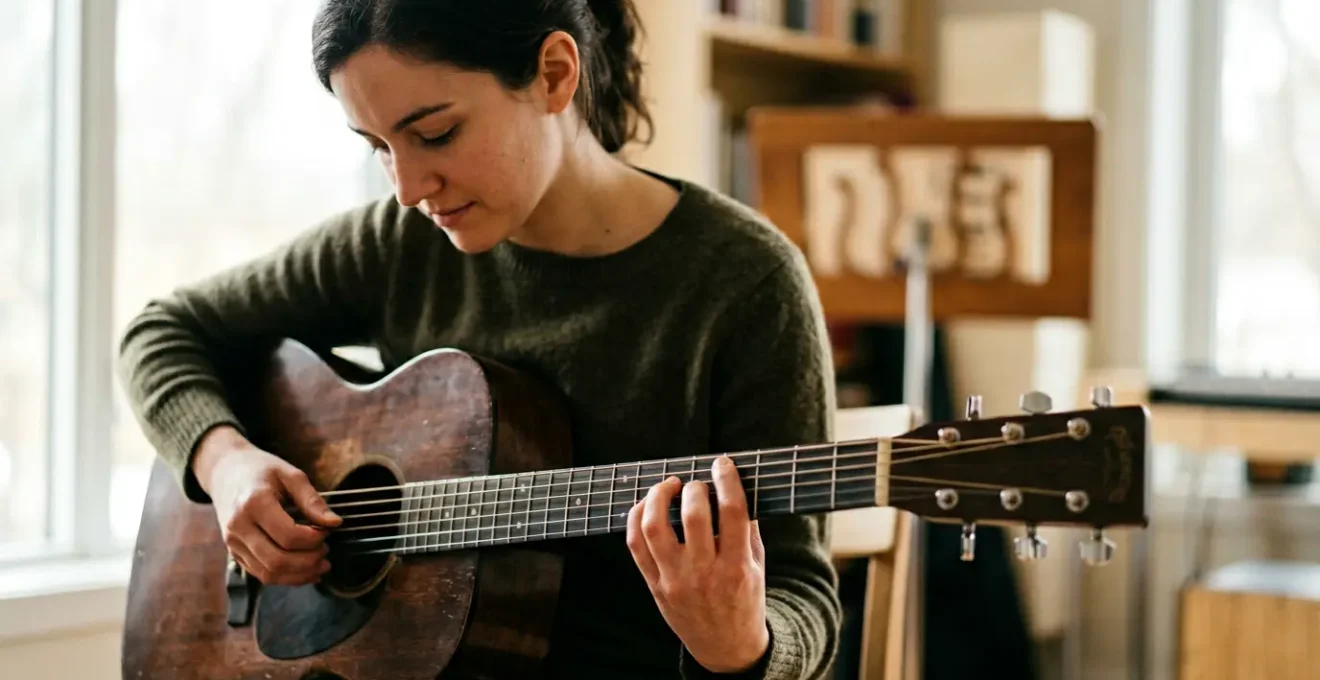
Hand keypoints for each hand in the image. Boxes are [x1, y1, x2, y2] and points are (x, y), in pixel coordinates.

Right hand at [193, 425, 341, 585]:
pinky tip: (304, 570)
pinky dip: (286, 578)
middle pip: (277, 561)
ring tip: (320, 564)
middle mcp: (239, 527)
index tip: (327, 531)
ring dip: (299, 575)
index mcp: (254, 503)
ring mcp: (233, 543)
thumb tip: (335, 523)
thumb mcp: (290, 475)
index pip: (289, 536)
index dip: (314, 539)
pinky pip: (261, 574)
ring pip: (269, 574)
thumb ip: (312, 500)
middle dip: (308, 561)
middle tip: (325, 550)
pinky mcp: (234, 553)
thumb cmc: (261, 470)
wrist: (225, 472)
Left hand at [626, 455, 769, 673]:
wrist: (725, 647)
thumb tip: (737, 486)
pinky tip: (647, 505)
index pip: (732, 511)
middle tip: (697, 483)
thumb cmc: (744, 600)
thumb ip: (749, 529)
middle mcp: (704, 573)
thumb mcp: (758, 566)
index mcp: (736, 567)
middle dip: (694, 487)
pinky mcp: (654, 585)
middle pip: (693, 515)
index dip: (726, 479)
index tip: (722, 464)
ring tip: (668, 485)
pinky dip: (636, 517)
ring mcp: (674, 580)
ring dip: (658, 496)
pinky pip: (635, 545)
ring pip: (654, 527)